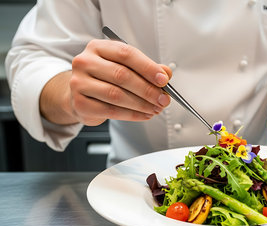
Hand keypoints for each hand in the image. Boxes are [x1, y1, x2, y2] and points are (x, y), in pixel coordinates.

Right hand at [41, 39, 171, 125]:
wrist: (80, 94)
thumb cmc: (105, 78)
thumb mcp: (126, 67)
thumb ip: (146, 68)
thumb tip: (166, 73)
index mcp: (98, 47)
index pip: (126, 53)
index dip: (147, 67)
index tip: (164, 79)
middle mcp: (85, 62)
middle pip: (122, 75)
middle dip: (147, 89)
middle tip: (163, 99)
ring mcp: (78, 83)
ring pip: (116, 95)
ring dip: (141, 104)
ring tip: (156, 108)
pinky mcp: (79, 103)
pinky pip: (110, 111)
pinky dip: (132, 115)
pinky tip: (144, 114)